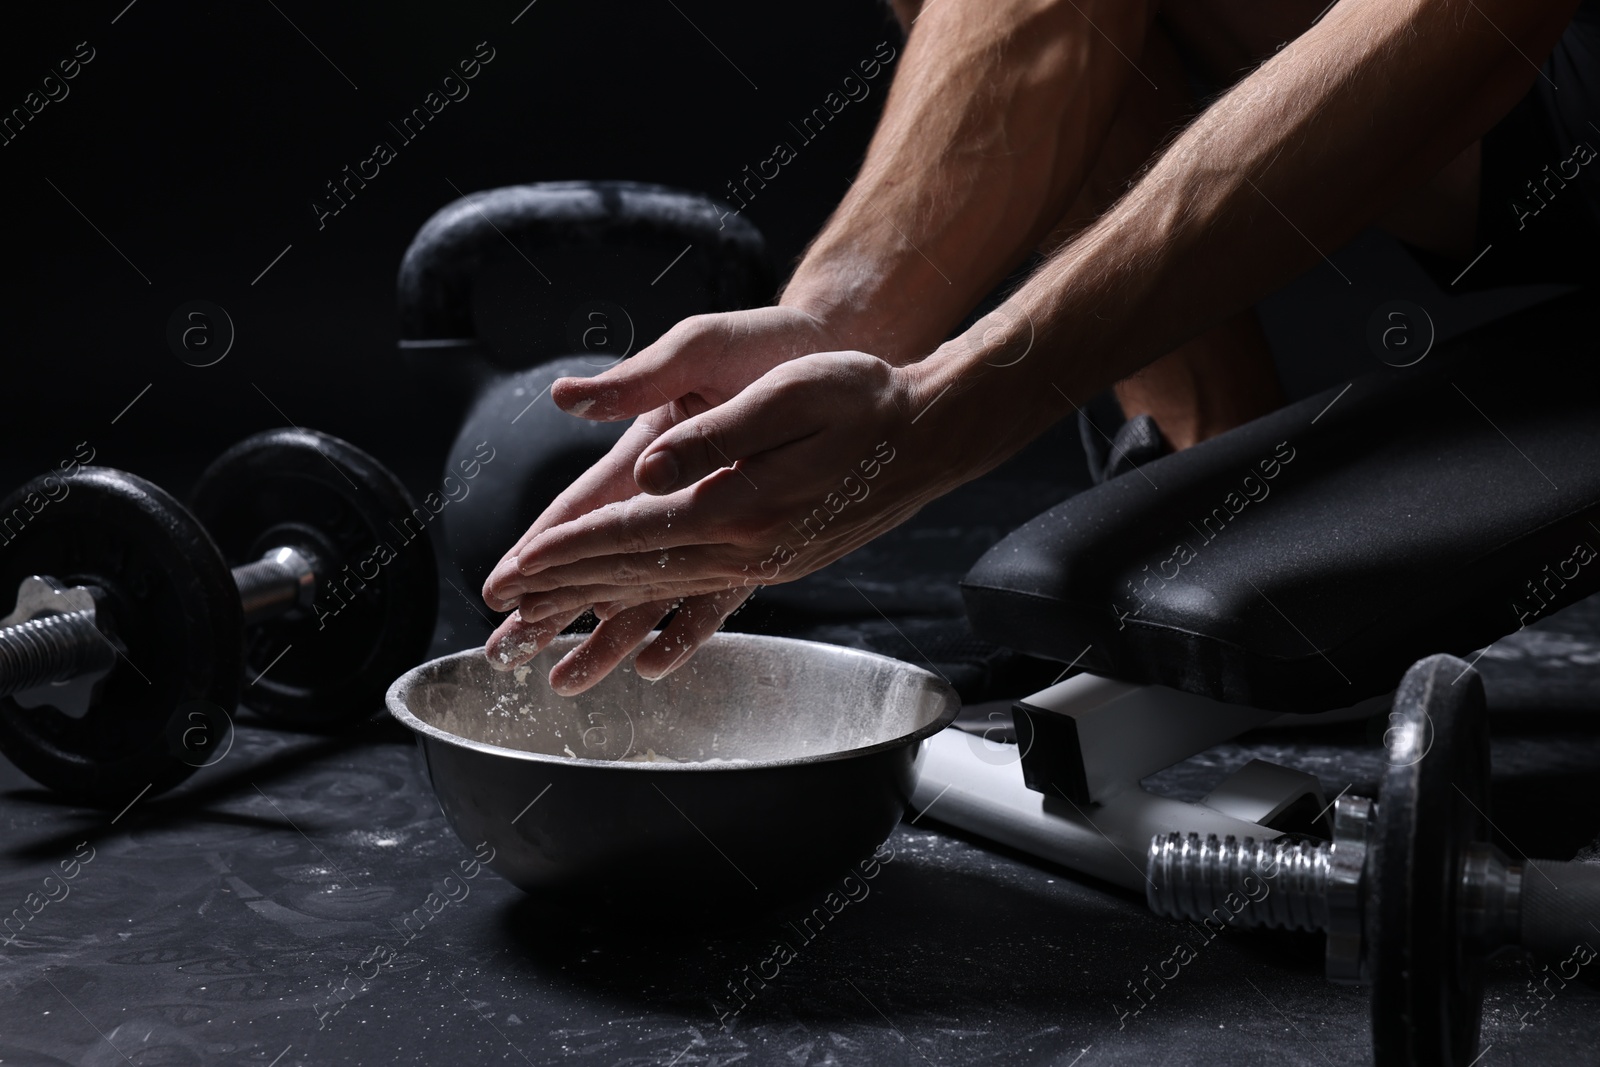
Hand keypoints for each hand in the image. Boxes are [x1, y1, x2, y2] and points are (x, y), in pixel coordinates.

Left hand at [486, 351, 958, 687]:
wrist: (932, 434)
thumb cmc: (862, 398)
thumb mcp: (786, 395)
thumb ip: (711, 436)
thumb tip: (644, 468)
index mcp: (736, 505)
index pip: (626, 532)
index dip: (562, 551)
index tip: (509, 571)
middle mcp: (745, 548)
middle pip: (633, 576)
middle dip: (562, 597)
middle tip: (502, 623)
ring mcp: (763, 562)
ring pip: (662, 597)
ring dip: (602, 621)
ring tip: (553, 653)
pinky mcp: (777, 562)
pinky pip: (705, 605)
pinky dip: (667, 630)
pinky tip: (650, 656)